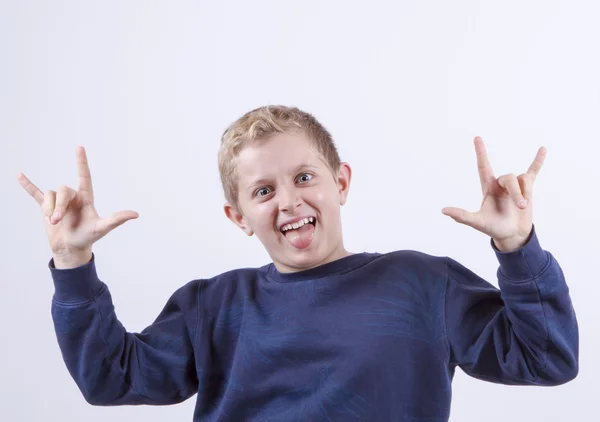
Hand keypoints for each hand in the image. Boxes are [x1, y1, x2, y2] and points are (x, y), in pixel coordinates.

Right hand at [17, 146, 138, 256]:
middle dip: (58, 206)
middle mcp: (73, 197)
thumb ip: (117, 219)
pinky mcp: (47, 207)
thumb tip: (135, 214)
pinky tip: (19, 175)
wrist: (71, 249)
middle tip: (56, 221)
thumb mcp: (102, 228)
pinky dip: (27, 185)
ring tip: (52, 222)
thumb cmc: (88, 237)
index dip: (81, 162)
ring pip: (50, 195)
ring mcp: (59, 202)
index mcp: (86, 198)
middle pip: (62, 191)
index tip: (79, 147)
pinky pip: (36, 193)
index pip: (84, 176)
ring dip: (49, 209)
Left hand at [441, 137, 546, 251]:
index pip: (483, 166)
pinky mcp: (527, 188)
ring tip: (523, 207)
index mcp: (488, 188)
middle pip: (509, 178)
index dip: (480, 153)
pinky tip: (542, 149)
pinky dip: (538, 161)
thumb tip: (444, 210)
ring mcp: (514, 185)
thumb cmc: (493, 227)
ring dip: (524, 192)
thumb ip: (462, 216)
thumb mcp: (478, 222)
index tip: (477, 138)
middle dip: (516, 192)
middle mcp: (500, 184)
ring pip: (522, 179)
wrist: (512, 235)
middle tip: (521, 207)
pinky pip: (533, 171)